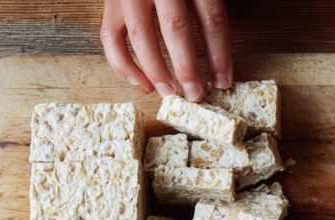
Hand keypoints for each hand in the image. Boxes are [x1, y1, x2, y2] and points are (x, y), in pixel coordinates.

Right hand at [100, 0, 232, 100]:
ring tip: (170, 93)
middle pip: (176, 27)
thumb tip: (222, 57)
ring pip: (141, 35)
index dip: (220, 54)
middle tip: (196, 95)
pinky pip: (111, 37)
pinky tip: (143, 84)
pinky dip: (124, 65)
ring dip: (156, 70)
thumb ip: (211, 5)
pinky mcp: (110, 2)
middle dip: (187, 67)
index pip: (211, 18)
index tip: (223, 81)